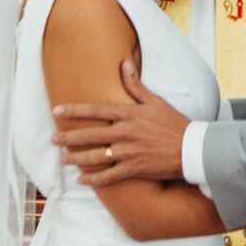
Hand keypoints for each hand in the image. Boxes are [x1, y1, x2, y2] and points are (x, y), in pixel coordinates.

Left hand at [54, 60, 187, 184]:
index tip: (57, 111)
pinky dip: (94, 180)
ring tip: (63, 160)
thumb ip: (135, 85)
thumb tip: (123, 64)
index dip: (74, 111)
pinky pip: (109, 176)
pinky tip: (82, 181)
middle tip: (53, 140)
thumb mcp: (155, 101)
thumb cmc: (174, 123)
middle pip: (90, 135)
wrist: (192, 149)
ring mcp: (128, 153)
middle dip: (69, 137)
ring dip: (77, 159)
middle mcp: (125, 133)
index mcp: (129, 114)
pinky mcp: (134, 170)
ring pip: (95, 157)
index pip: (96, 110)